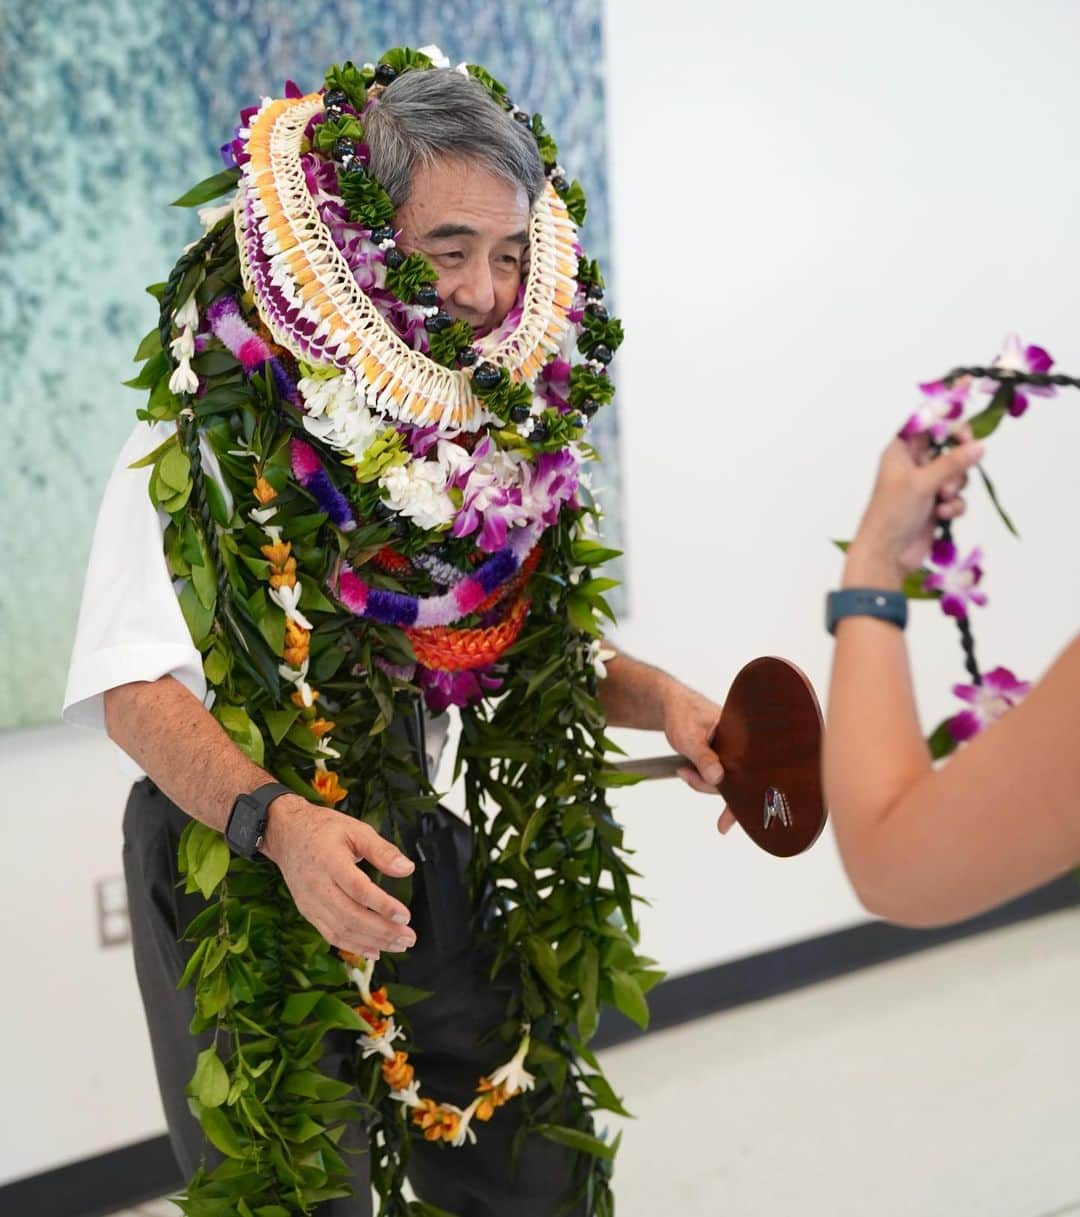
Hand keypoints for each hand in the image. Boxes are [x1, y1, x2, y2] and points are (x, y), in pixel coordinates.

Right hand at [261, 795, 415, 959]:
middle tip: (408, 937)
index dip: (382, 905)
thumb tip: (406, 868)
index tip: (404, 915)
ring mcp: (310, 902)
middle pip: (352, 916)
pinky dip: (353, 946)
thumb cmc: (322, 830)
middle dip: (383, 931)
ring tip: (397, 945)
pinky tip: (373, 951)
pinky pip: (330, 935)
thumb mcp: (356, 829)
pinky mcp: (308, 912)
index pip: (358, 890)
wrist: (286, 834)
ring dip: (372, 942)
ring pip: (342, 930)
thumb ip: (382, 850)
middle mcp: (318, 885)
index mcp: (330, 861)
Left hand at [660, 681, 736, 833]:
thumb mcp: (689, 737)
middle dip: (709, 786)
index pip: (748, 770)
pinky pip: (717, 776)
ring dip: (701, 781)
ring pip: (722, 781)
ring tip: (683, 767)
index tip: (728, 821)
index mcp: (741, 737)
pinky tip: (690, 774)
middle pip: (733, 780)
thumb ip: (703, 758)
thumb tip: (717, 779)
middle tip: (686, 775)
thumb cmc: (684, 714)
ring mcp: (732, 755)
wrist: (673, 706)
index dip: (742, 797)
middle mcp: (741, 748)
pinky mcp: (722, 759)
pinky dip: (704, 780)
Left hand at [846, 427, 983, 587]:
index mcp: (900, 452)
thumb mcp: (922, 482)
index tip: (965, 435)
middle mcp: (913, 465)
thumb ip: (952, 462)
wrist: (887, 554)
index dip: (947, 425)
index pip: (926, 425)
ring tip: (942, 498)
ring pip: (956, 474)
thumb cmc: (892, 514)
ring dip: (955, 486)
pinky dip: (953, 505)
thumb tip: (979, 446)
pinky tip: (942, 514)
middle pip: (947, 448)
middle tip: (965, 461)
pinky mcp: (935, 506)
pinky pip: (956, 497)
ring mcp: (925, 486)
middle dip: (957, 459)